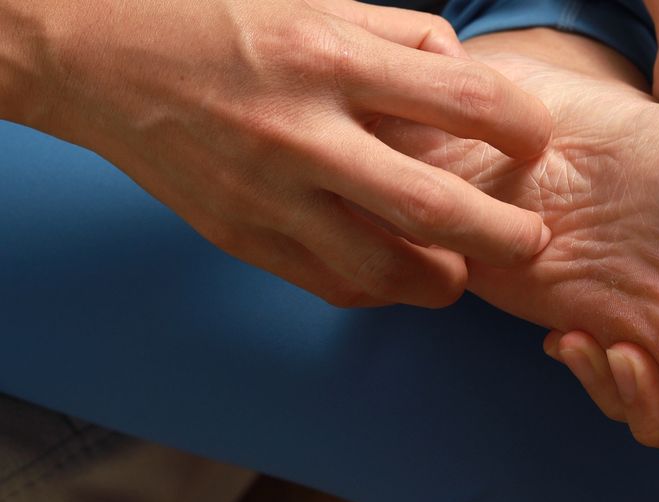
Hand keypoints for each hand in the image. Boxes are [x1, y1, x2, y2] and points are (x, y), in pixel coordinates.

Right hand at [21, 0, 552, 306]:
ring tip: (463, 268)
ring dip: (444, 280)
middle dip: (505, 237)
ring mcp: (268, 194)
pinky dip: (381, 288)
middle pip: (436, 208)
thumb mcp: (318, 4)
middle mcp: (303, 132)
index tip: (534, 142)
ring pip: (385, 269)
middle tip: (534, 240)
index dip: (521, 129)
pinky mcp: (241, 236)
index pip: (465, 102)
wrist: (96, 56)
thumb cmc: (220, 22)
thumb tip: (469, 83)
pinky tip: (399, 272)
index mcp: (331, 57)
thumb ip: (405, 39)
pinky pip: (332, 283)